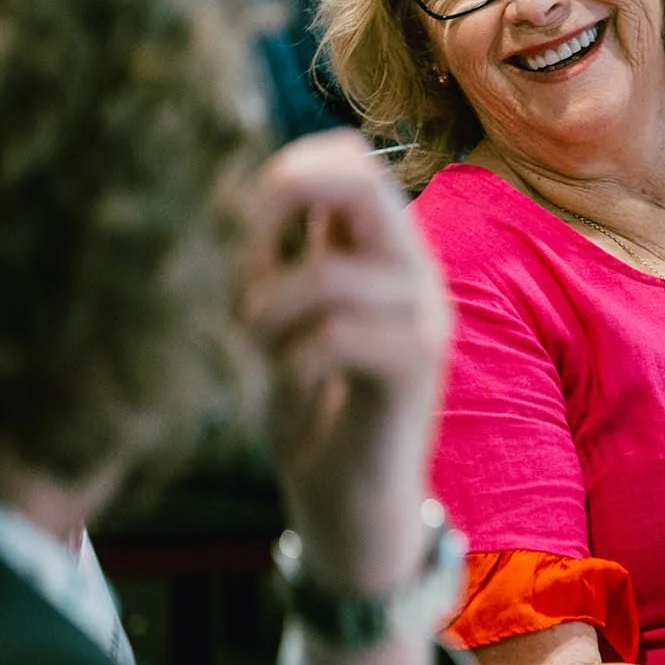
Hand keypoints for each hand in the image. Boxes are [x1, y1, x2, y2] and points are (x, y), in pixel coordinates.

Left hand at [239, 131, 451, 595]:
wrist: (352, 505)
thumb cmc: (314, 409)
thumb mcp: (289, 316)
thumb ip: (289, 253)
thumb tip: (251, 189)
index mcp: (387, 253)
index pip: (351, 159)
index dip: (285, 172)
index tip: (240, 228)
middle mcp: (417, 275)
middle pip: (360, 183)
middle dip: (278, 210)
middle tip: (240, 268)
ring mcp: (424, 321)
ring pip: (328, 275)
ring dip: (266, 312)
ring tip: (254, 349)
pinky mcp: (416, 374)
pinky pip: (334, 337)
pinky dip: (288, 361)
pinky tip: (286, 385)